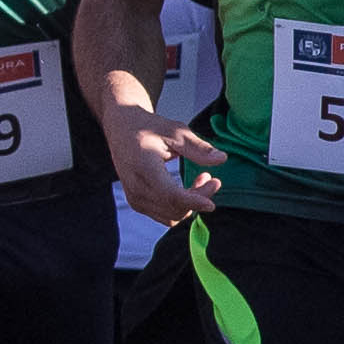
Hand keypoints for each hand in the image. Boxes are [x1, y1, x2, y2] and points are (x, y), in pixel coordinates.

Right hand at [105, 103, 217, 226]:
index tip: (212, 203)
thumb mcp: (176, 131)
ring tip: (201, 179)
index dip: (193, 201)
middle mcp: (136, 187)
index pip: (170, 195)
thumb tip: (222, 159)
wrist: (122, 129)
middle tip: (211, 178)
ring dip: (191, 204)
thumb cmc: (148, 127)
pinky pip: (164, 216)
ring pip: (171, 216)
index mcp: (143, 167)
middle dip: (198, 198)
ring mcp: (135, 197)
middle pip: (175, 208)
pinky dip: (181, 207)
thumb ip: (198, 147)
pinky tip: (188, 189)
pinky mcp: (137, 202)